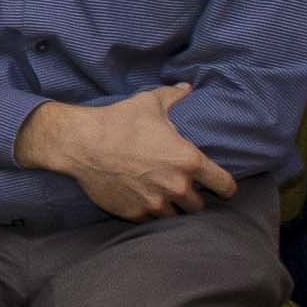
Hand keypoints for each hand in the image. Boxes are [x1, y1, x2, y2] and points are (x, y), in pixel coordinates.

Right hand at [17, 85, 230, 222]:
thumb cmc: (119, 121)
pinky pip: (150, 219)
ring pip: (175, 215)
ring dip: (172, 206)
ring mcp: (155, 204)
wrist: (81, 144)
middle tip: (181, 185)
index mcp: (188, 161)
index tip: (220, 186)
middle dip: (192, 196)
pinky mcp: (134, 213)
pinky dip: (148, 210)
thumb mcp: (149, 103)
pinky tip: (140, 197)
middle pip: (199, 205)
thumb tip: (187, 88)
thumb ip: (174, 97)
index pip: (224, 185)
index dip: (225, 186)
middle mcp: (176, 187)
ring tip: (161, 194)